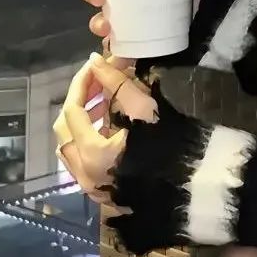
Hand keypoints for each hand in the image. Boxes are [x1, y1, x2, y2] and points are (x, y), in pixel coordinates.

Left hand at [52, 54, 157, 209]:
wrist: (191, 189)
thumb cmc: (168, 146)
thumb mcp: (144, 109)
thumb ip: (116, 82)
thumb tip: (95, 62)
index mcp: (92, 153)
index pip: (72, 109)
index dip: (81, 82)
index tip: (94, 64)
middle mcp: (83, 174)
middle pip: (64, 129)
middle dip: (78, 101)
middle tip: (98, 82)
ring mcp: (90, 187)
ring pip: (70, 147)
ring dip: (80, 122)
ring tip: (103, 103)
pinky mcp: (101, 194)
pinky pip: (80, 162)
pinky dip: (86, 140)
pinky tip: (107, 128)